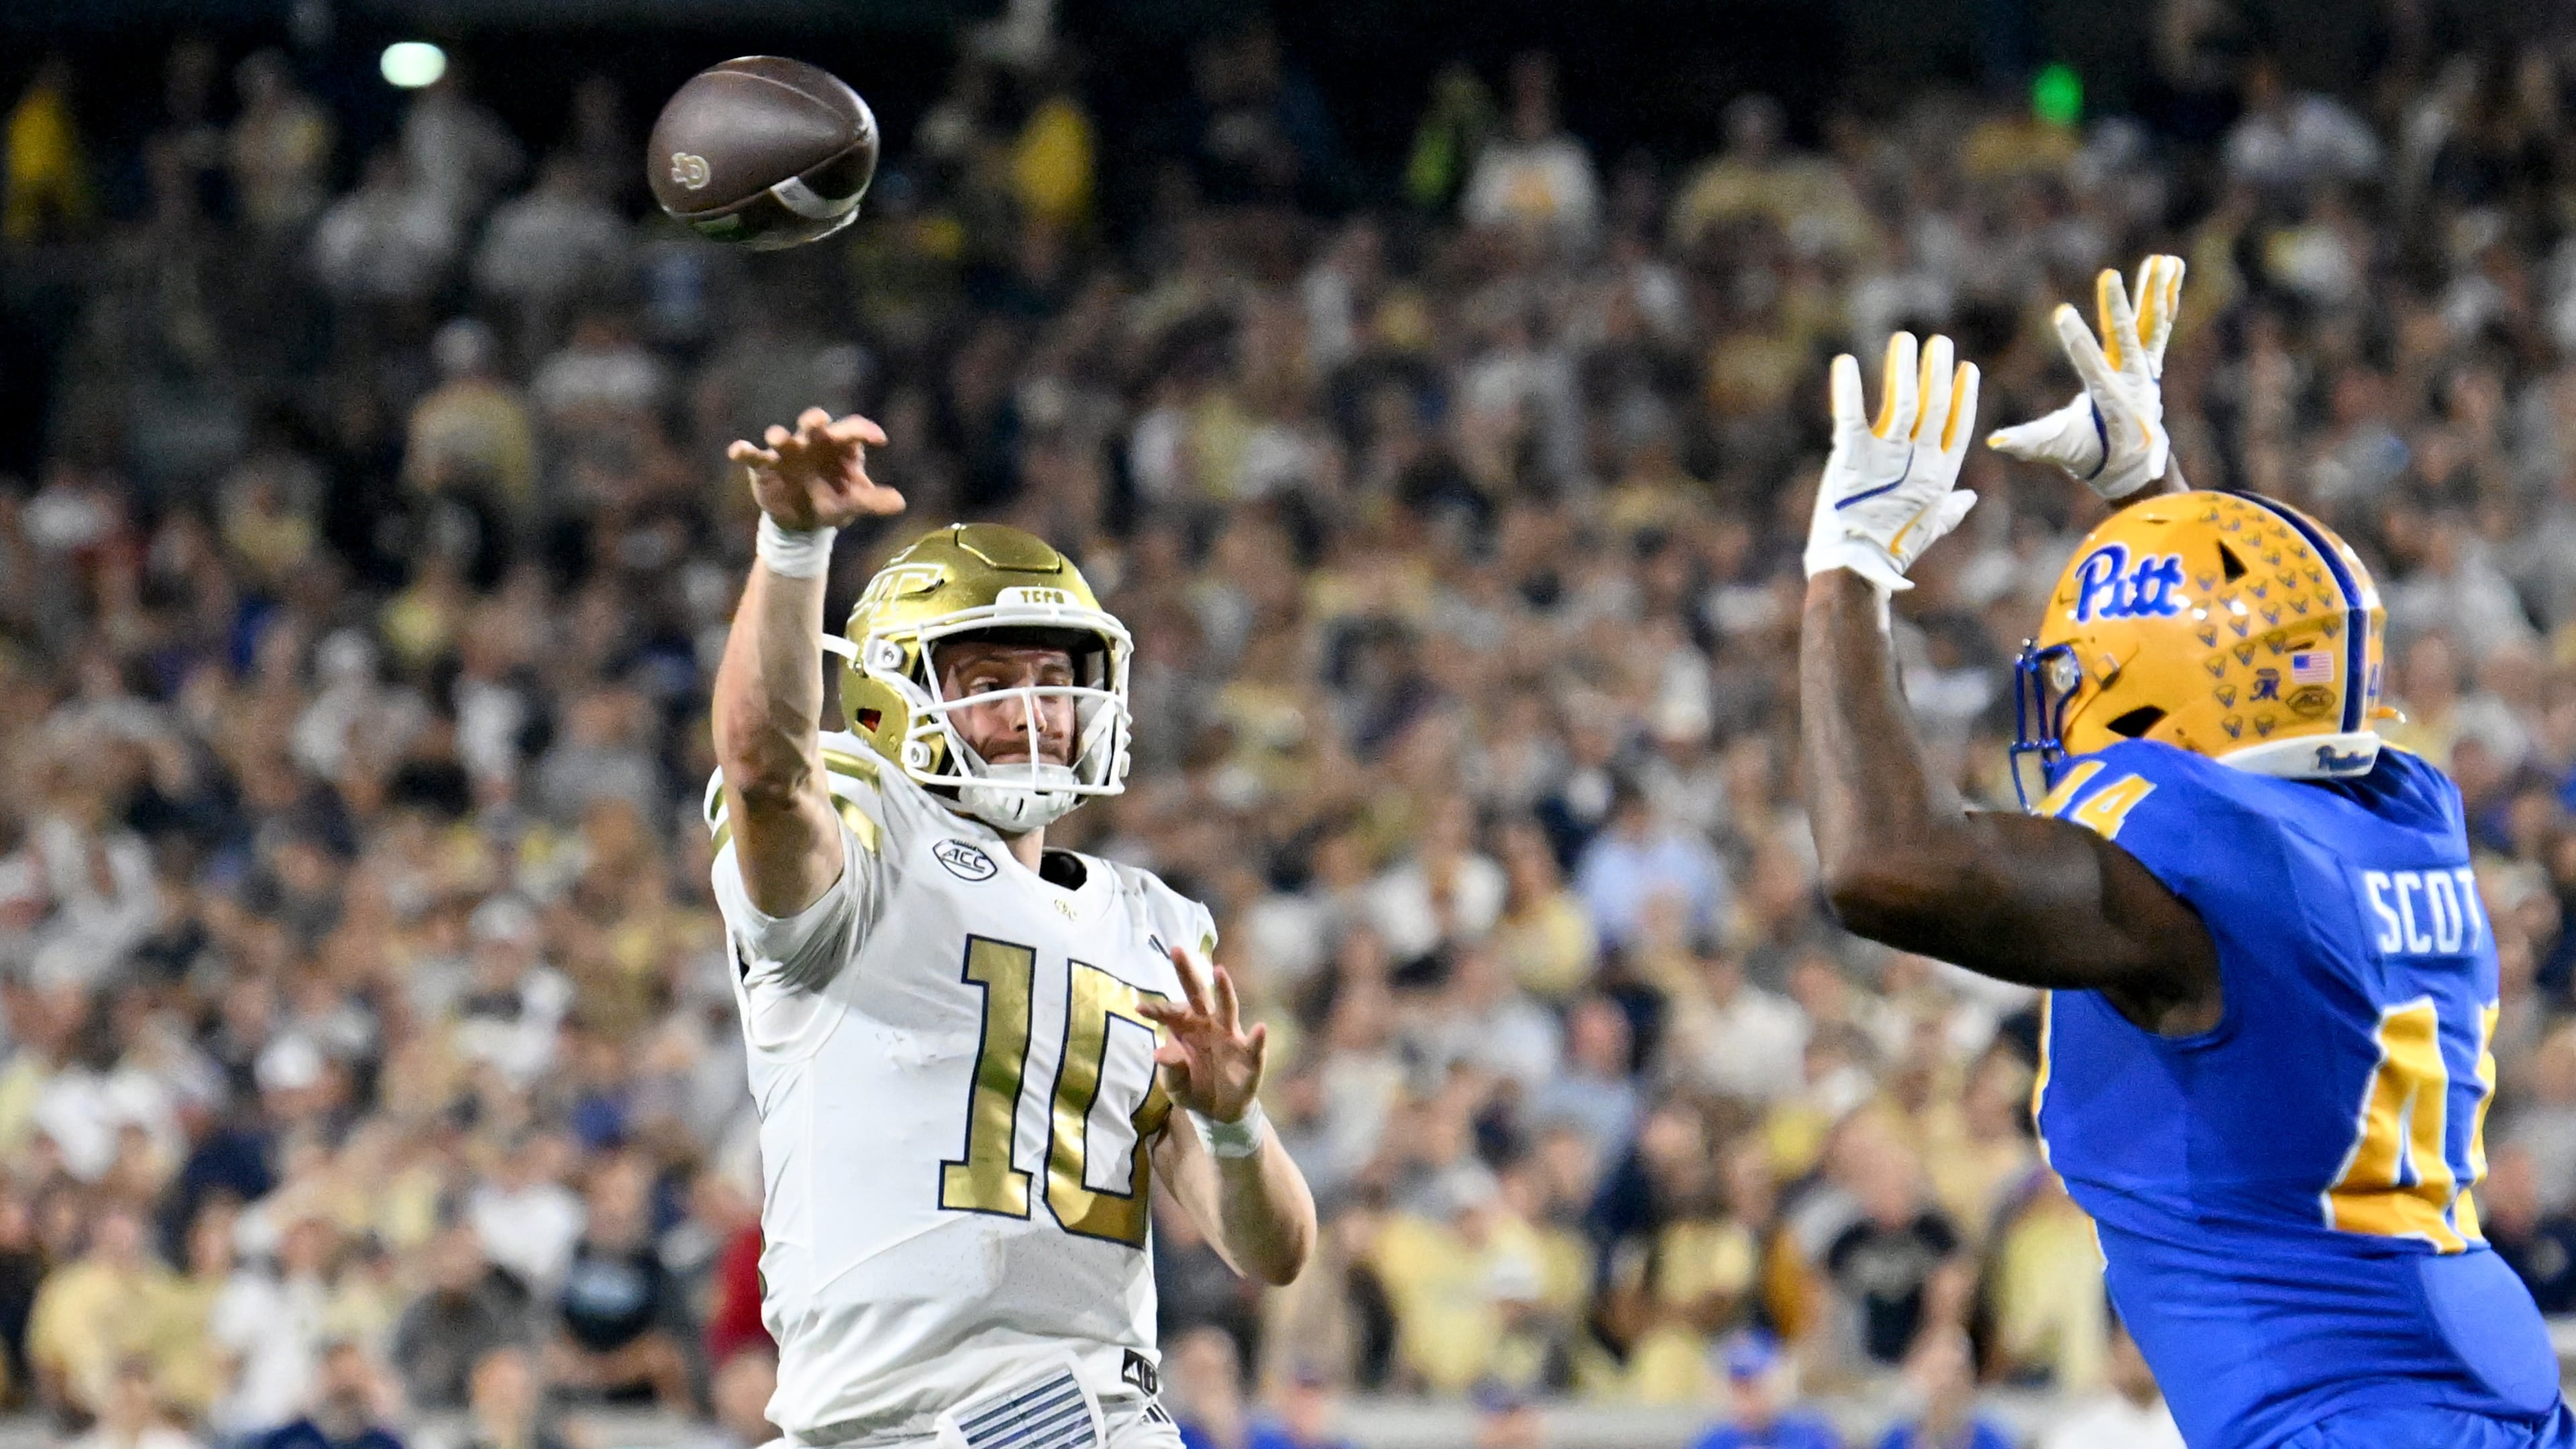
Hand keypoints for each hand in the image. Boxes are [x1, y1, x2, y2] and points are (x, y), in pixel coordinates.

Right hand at [726, 408, 905, 529]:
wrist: (804, 521)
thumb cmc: (834, 501)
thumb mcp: (854, 503)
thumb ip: (874, 501)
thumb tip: (901, 503)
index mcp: (840, 445)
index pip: (854, 430)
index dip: (865, 430)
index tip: (880, 439)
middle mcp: (813, 441)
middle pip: (814, 424)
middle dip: (814, 420)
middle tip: (818, 420)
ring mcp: (788, 451)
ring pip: (781, 436)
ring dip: (779, 435)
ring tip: (777, 437)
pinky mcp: (765, 465)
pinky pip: (752, 455)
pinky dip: (744, 451)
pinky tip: (737, 450)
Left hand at [1138, 947, 1268, 1124]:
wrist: (1219, 1112)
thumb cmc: (1193, 1090)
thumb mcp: (1176, 1087)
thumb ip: (1170, 1071)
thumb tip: (1158, 1054)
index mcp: (1186, 1030)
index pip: (1170, 1013)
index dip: (1157, 1010)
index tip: (1140, 1008)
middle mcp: (1208, 1025)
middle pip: (1197, 994)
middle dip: (1187, 972)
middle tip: (1176, 949)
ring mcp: (1230, 1036)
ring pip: (1227, 1007)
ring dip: (1224, 989)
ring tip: (1219, 971)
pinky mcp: (1249, 1054)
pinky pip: (1254, 1045)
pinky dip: (1258, 1038)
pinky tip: (1260, 1029)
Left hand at [1804, 331, 1980, 594]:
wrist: (1856, 571)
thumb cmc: (1890, 552)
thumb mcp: (1928, 528)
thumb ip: (1950, 510)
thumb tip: (1970, 499)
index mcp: (1939, 477)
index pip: (1957, 427)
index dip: (1963, 396)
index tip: (1964, 369)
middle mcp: (1918, 462)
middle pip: (1934, 406)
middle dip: (1936, 371)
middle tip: (1936, 342)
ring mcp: (1886, 458)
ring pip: (1901, 402)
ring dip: (1903, 368)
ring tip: (1904, 339)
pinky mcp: (1850, 458)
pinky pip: (1850, 415)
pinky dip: (1847, 388)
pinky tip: (1845, 362)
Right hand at [1986, 255, 2183, 500]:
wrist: (2132, 464)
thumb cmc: (2089, 453)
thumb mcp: (2058, 447)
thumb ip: (2029, 442)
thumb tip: (1995, 441)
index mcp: (2108, 400)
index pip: (2090, 364)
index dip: (2076, 339)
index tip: (2060, 312)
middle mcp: (2132, 381)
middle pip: (2125, 338)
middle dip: (2116, 308)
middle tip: (2108, 276)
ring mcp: (2146, 369)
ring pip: (2152, 326)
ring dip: (2154, 293)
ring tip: (2160, 261)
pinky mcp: (2151, 361)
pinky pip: (2161, 325)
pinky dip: (2167, 295)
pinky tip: (2171, 265)